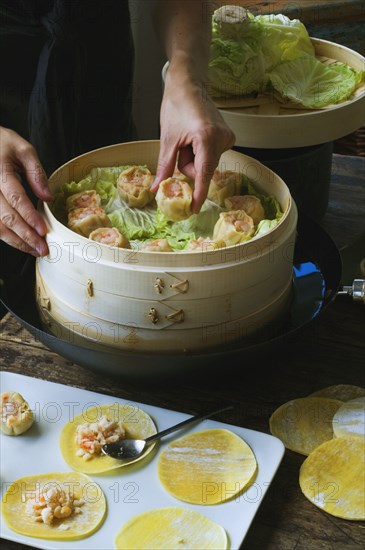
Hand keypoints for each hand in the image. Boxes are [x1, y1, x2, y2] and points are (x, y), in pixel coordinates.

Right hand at [0, 127, 52, 255]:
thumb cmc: (3, 143)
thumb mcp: (23, 149)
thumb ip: (37, 173)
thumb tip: (48, 198)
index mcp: (0, 172)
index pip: (16, 198)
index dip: (29, 216)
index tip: (43, 231)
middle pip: (6, 217)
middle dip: (25, 236)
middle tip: (42, 248)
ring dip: (16, 241)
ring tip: (34, 250)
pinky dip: (6, 237)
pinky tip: (20, 243)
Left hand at [151, 76, 234, 212]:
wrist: (189, 85)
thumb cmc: (177, 105)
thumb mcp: (167, 139)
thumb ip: (165, 167)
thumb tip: (158, 188)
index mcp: (206, 138)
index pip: (203, 174)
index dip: (198, 194)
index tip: (194, 209)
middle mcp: (222, 138)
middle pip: (203, 170)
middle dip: (188, 165)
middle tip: (181, 146)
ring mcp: (228, 137)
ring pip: (207, 164)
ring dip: (194, 158)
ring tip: (188, 138)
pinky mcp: (229, 137)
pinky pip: (212, 156)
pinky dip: (201, 152)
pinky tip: (197, 137)